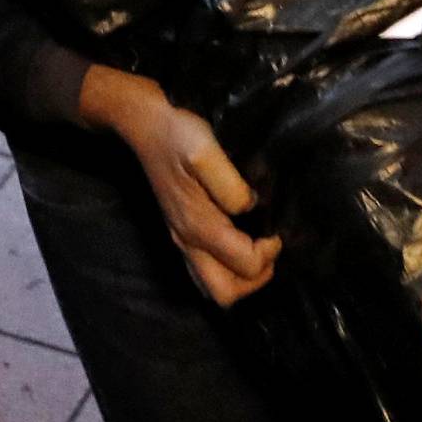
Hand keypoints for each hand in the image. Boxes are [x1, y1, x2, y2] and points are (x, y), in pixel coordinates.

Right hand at [79, 67, 281, 305]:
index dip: (269, 253)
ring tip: (259, 251)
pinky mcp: (179, 234)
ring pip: (211, 288)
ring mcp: (180, 241)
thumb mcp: (206, 151)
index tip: (276, 230)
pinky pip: (203, 272)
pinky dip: (226, 270)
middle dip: (255, 280)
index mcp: (198, 225)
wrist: (145, 127)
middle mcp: (187, 241)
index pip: (244, 265)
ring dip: (240, 279)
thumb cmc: (179, 136)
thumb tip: (250, 208)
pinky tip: (239, 245)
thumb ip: (230, 185)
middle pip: (224, 294)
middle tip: (269, 250)